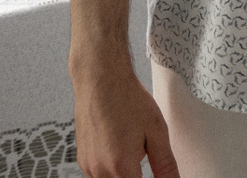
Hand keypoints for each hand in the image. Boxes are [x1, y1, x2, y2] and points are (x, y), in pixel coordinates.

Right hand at [73, 63, 177, 177]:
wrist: (101, 79)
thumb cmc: (127, 99)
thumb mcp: (156, 131)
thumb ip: (165, 163)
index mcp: (120, 166)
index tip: (157, 173)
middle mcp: (99, 170)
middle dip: (137, 177)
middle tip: (143, 151)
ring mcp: (88, 166)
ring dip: (124, 175)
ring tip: (132, 147)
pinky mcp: (82, 159)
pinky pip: (98, 175)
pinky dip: (112, 170)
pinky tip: (120, 148)